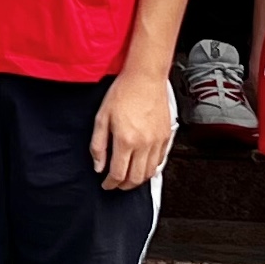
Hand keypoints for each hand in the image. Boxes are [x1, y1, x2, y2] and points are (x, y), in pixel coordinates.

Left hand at [92, 66, 175, 191]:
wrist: (145, 77)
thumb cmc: (123, 92)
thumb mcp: (102, 118)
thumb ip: (98, 145)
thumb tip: (98, 166)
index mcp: (125, 140)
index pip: (118, 174)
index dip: (110, 184)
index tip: (106, 184)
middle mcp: (143, 144)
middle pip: (135, 179)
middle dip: (123, 186)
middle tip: (116, 184)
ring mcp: (157, 141)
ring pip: (149, 173)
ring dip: (138, 180)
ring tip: (128, 177)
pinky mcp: (166, 136)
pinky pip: (160, 160)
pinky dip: (151, 168)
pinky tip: (143, 165)